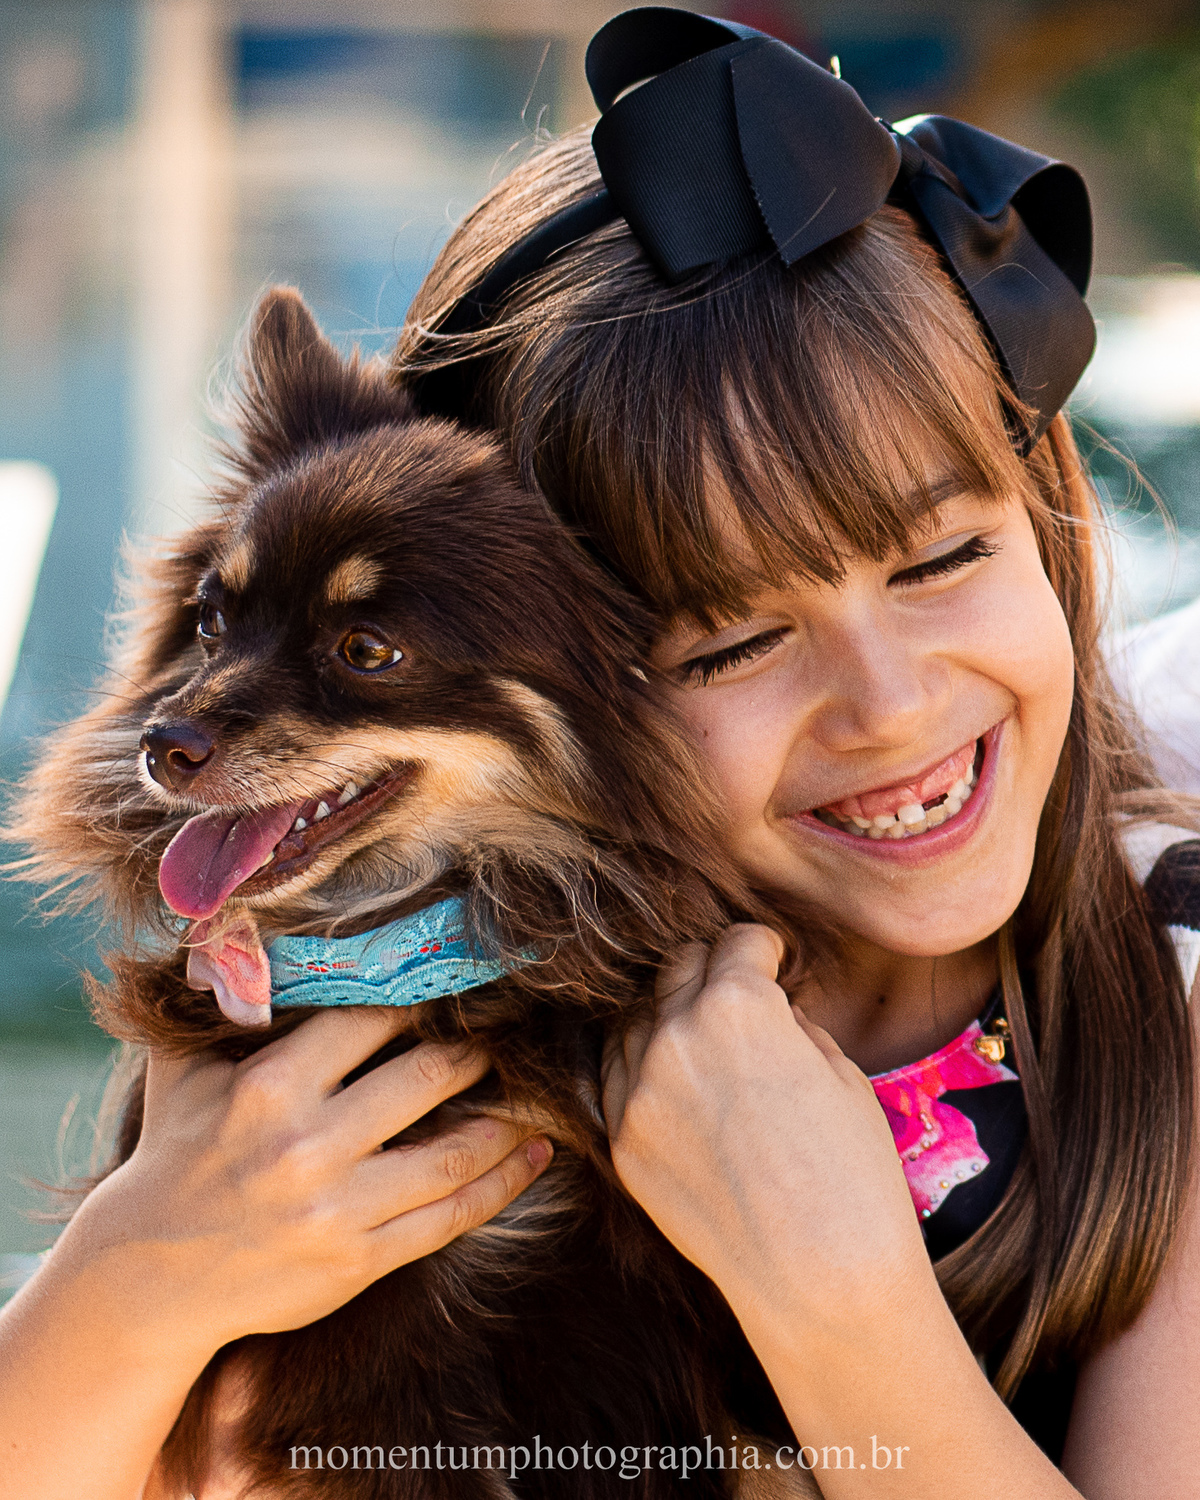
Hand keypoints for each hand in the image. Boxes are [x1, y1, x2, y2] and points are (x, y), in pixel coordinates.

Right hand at [63, 1007, 552, 1353]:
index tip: (468, 973)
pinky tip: (536, 1155)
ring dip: (511, 1117)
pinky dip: (504, 1183)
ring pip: (456, 1152)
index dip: (426, 992)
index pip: (371, 1018)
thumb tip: (238, 916)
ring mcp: (338, 1209)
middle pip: (429, 1077)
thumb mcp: (181, 1067)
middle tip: (521, 1024)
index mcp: (270, 1087)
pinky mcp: (359, 1260)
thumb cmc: (173, 1152)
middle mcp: (308, 1146)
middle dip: (484, 1048)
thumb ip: (216, 996)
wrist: (146, 1276)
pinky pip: (451, 1217)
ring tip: (543, 1088)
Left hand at [603, 925, 926, 1336]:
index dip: (762, 950)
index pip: (738, 943)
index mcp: (738, 1005)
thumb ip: (789, 1025)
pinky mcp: (621, 1142)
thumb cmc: (852, 1176)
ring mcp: (639, 1091)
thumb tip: (767, 1010)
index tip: (770, 960)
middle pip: (679, 969)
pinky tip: (676, 1086)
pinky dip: (643, 1069)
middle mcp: (676, 1036)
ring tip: (705, 1044)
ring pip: (636, 1019)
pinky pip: (616, 1079)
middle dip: (712, 972)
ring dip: (669, 1017)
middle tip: (737, 996)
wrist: (820, 1279)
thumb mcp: (839, 1074)